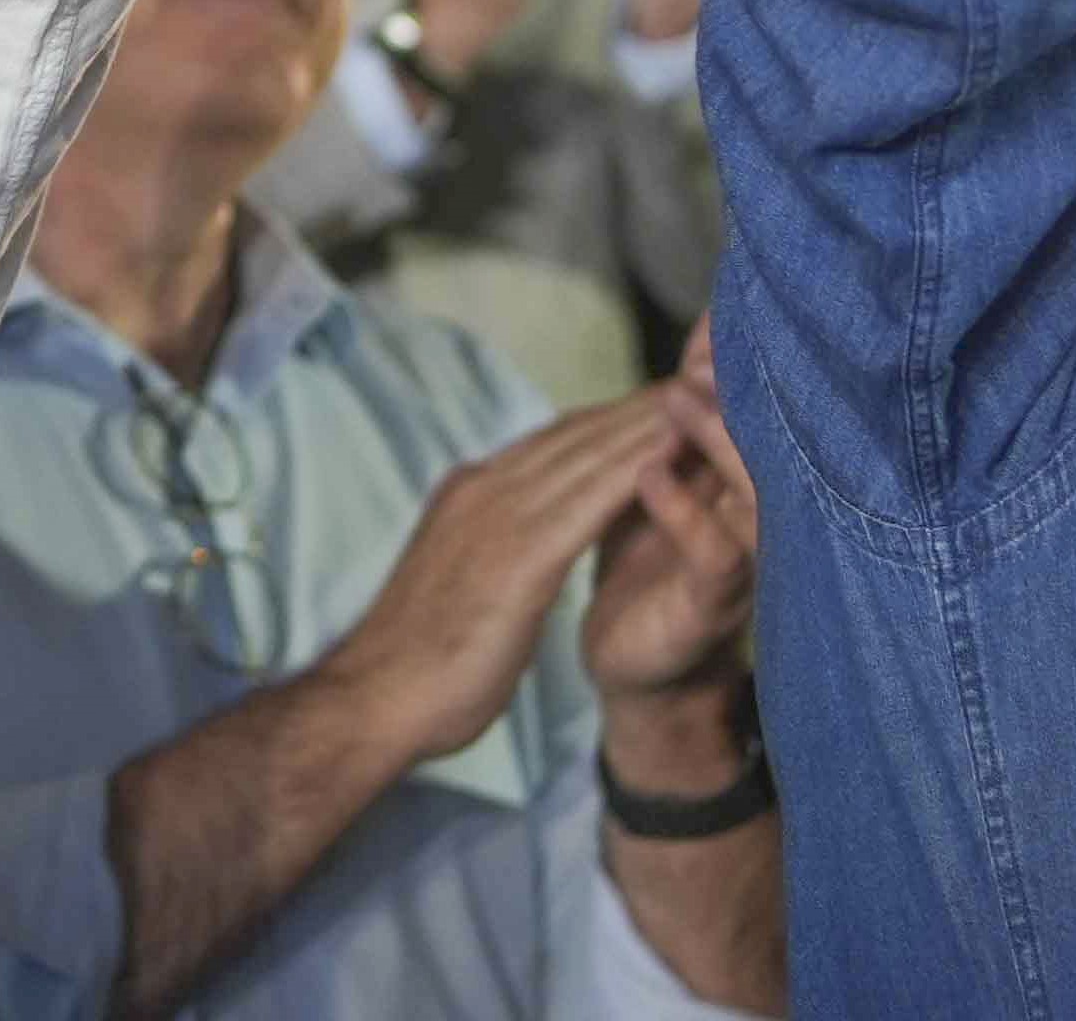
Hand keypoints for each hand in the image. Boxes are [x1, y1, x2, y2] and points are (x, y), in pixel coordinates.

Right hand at [313, 390, 683, 763]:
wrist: (373, 700)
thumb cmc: (416, 661)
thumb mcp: (455, 583)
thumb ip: (486, 549)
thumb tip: (510, 546)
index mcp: (469, 496)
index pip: (551, 445)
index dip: (607, 423)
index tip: (654, 404)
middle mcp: (484, 490)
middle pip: (576, 435)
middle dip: (637, 406)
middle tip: (696, 375)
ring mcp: (497, 517)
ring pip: (589, 455)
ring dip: (647, 423)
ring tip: (702, 396)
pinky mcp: (519, 557)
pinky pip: (590, 501)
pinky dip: (634, 470)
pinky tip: (674, 453)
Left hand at [581, 341, 758, 709]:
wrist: (635, 668)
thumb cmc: (649, 564)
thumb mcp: (665, 479)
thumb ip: (679, 419)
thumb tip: (701, 338)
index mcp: (743, 482)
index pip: (755, 408)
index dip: (741, 357)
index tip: (727, 306)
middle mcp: (758, 517)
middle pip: (770, 443)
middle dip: (740, 390)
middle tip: (704, 347)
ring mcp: (744, 562)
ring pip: (752, 493)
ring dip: (715, 441)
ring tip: (675, 396)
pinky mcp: (709, 604)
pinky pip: (713, 555)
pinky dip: (683, 511)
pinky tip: (651, 473)